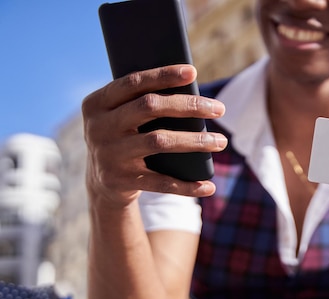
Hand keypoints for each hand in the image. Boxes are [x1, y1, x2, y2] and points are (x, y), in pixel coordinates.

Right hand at [81, 64, 227, 207]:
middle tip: (219, 108)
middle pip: (150, 107)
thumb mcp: (122, 118)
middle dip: (189, 105)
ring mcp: (108, 155)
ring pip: (159, 141)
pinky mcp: (120, 181)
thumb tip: (191, 88)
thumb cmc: (124, 138)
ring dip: (196, 141)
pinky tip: (209, 186)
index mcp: (96, 104)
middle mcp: (98, 128)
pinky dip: (187, 185)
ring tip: (221, 141)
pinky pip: (161, 182)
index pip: (134, 83)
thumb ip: (143, 101)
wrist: (101, 184)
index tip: (192, 72)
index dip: (163, 75)